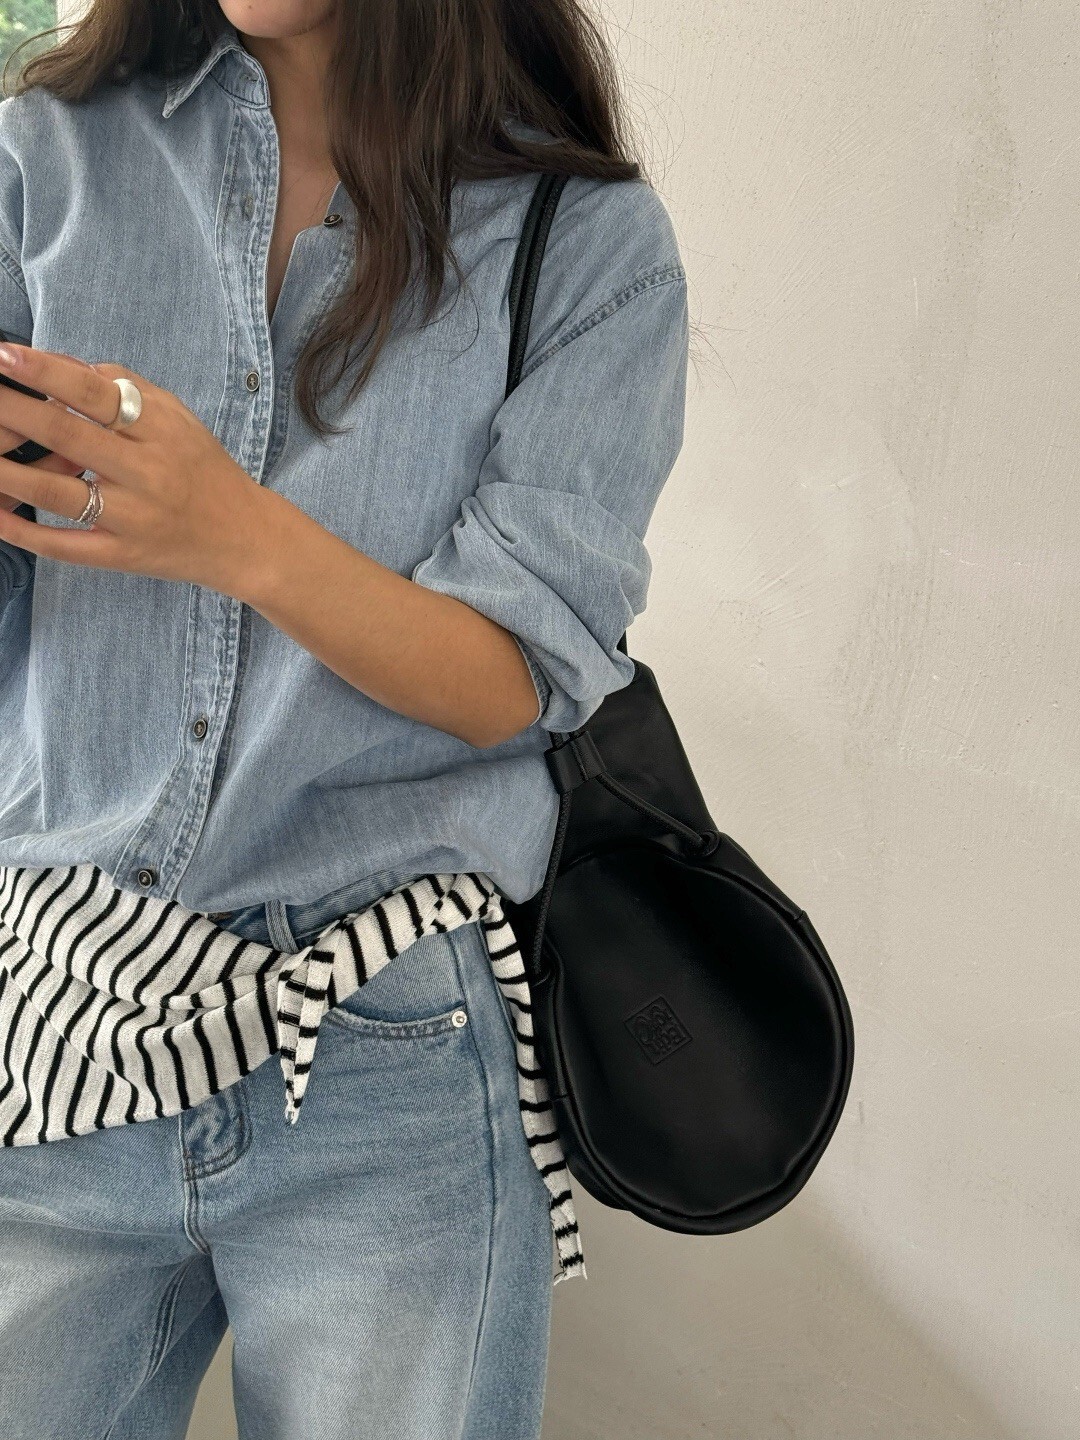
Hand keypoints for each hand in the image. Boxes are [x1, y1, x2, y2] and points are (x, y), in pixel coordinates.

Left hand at [0, 342, 270, 595]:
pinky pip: (63, 546)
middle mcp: (147, 473)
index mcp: (162, 431)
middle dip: (11, 411)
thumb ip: (125, 389)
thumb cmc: (204, 471)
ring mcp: (132, 519)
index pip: (97, 395)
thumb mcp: (178, 419)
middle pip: (67, 436)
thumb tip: (61, 366)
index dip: (47, 372)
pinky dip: (22, 531)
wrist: (245, 539)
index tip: (5, 354)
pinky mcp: (122, 556)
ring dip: (4, 472)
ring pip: (56, 494)